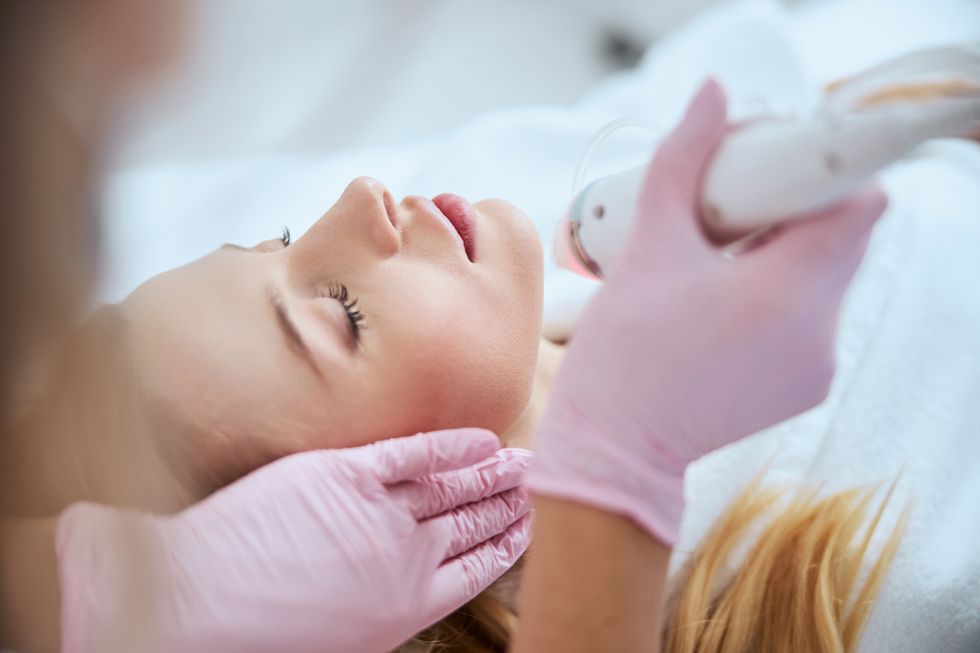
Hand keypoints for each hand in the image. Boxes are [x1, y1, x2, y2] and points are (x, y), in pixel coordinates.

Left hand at [57, 429, 531, 652]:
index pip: (477, 568)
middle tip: (542, 487)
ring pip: (454, 487)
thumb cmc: (260, 637)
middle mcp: (407, 558)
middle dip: (511, 504)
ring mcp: (381, 513)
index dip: (508, 545)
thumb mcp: (345, 640)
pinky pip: (414, 454)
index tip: (529, 528)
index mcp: (407, 607)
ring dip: (494, 474)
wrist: (198, 602)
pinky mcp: (348, 474)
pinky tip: (480, 439)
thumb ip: (389, 610)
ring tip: (524, 462)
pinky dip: (450, 445)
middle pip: (474, 523)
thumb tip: (412, 591)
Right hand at [530, 80, 887, 544]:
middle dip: (793, 206)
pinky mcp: (807, 384)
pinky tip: (726, 299)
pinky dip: (782, 292)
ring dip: (787, 248)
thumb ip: (683, 161)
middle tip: (730, 206)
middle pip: (843, 236)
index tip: (766, 168)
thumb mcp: (648, 248)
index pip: (855, 203)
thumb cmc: (622, 355)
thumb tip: (711, 96)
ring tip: (721, 256)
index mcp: (787, 294)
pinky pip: (813, 315)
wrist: (613, 449)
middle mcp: (819, 331)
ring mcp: (817, 364)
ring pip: (829, 274)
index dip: (819, 172)